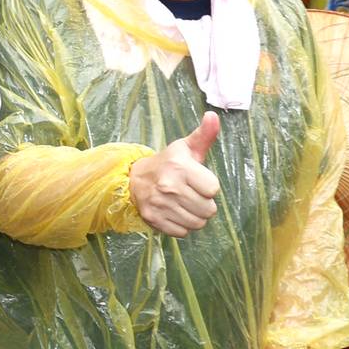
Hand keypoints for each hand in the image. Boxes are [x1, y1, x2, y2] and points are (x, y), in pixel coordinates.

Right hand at [128, 112, 220, 236]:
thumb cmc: (168, 163)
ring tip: (184, 204)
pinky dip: (182, 225)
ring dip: (195, 216)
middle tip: (191, 194)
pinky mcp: (154, 219)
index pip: (214, 189)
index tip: (197, 180)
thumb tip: (214, 116)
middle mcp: (169, 186)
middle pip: (208, 210)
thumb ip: (204, 135)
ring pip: (197, 223)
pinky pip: (183, 232)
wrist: (134, 178)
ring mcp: (160, 204)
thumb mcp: (185, 147)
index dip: (208, 186)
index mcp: (180, 166)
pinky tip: (175, 212)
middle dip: (204, 204)